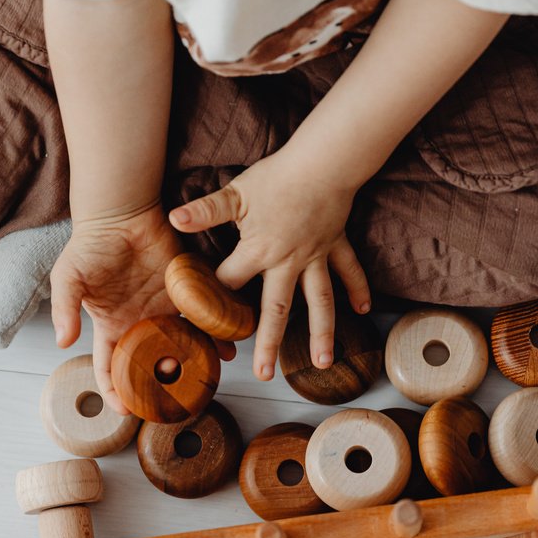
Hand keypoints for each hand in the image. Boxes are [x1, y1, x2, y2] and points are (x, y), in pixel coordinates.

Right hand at [50, 207, 233, 413]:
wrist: (122, 214)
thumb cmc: (91, 245)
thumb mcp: (68, 277)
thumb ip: (64, 309)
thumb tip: (63, 343)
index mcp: (111, 327)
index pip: (110, 368)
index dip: (115, 391)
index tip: (126, 410)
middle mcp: (140, 324)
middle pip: (151, 365)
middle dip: (161, 386)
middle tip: (174, 404)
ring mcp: (164, 310)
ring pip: (181, 346)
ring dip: (193, 364)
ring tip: (206, 381)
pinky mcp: (185, 294)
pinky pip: (201, 318)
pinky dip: (213, 333)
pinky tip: (224, 347)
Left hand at [168, 148, 371, 380]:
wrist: (323, 163)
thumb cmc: (277, 177)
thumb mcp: (235, 193)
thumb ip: (206, 211)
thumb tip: (174, 220)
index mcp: (259, 251)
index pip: (229, 283)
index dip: (211, 301)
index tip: (201, 325)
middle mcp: (288, 262)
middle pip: (277, 309)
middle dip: (268, 342)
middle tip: (263, 374)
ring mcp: (316, 258)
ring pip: (320, 301)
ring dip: (323, 332)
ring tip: (322, 363)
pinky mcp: (336, 245)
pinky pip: (349, 271)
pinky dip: (358, 289)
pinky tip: (362, 311)